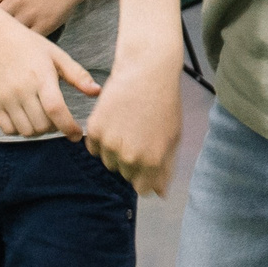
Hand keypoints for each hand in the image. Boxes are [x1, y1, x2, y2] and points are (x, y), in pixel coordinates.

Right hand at [0, 16, 101, 139]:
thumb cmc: (32, 48)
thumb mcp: (58, 56)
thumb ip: (78, 75)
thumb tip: (97, 91)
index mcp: (41, 76)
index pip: (56, 109)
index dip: (69, 127)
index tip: (77, 135)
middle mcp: (22, 89)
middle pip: (42, 125)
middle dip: (55, 128)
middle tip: (59, 119)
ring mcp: (6, 98)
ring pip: (26, 131)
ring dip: (39, 131)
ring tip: (43, 118)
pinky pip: (8, 130)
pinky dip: (20, 131)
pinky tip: (27, 119)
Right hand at [84, 56, 182, 195]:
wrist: (146, 71)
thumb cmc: (164, 103)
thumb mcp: (172, 138)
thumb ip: (165, 168)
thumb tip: (160, 194)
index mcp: (151, 163)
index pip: (142, 188)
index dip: (145, 174)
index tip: (147, 158)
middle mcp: (129, 158)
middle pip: (125, 174)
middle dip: (131, 161)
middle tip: (139, 135)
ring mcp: (110, 145)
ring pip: (108, 161)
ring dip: (115, 151)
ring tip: (127, 126)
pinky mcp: (95, 130)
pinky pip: (95, 148)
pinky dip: (102, 139)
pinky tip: (115, 120)